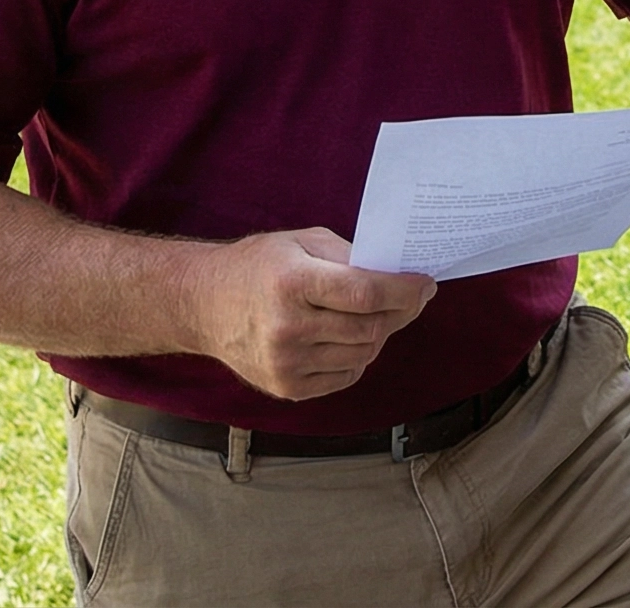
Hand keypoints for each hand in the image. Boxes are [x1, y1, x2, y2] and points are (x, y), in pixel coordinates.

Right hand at [184, 228, 435, 400]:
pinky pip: (346, 374)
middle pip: (370, 327)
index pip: (365, 293)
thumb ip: (350, 257)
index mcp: (292, 283)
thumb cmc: (258, 266)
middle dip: (400, 311)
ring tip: (373, 313)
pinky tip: (345, 335)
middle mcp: (287, 327)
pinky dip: (357, 355)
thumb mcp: (302, 242)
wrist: (204, 305)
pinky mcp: (288, 388)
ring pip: (364, 353)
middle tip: (411, 297)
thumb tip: (398, 274)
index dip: (404, 290)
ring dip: (379, 333)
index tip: (426, 283)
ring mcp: (286, 363)